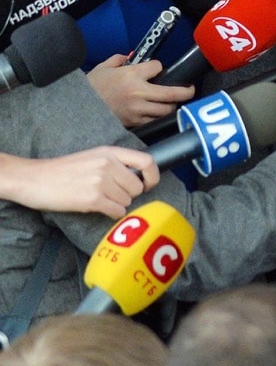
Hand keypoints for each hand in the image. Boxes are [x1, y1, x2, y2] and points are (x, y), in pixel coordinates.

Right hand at [0, 146, 159, 216]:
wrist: (33, 179)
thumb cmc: (62, 170)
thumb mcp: (92, 156)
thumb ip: (115, 163)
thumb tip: (138, 177)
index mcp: (110, 152)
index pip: (147, 161)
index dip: (153, 176)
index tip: (148, 185)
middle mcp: (108, 165)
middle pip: (137, 187)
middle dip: (128, 195)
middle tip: (111, 195)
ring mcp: (101, 182)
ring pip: (127, 201)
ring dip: (117, 204)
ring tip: (99, 199)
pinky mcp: (92, 199)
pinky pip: (117, 211)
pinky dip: (111, 213)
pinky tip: (98, 208)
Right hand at [86, 55, 194, 126]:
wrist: (76, 108)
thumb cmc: (90, 87)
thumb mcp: (103, 67)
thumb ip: (118, 60)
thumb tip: (127, 57)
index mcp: (131, 75)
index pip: (158, 67)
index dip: (159, 67)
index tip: (157, 69)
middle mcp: (138, 92)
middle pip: (172, 93)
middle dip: (186, 91)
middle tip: (190, 89)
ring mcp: (137, 109)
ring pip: (166, 110)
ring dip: (172, 106)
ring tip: (174, 102)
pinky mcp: (134, 122)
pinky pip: (153, 121)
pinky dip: (158, 117)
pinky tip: (159, 113)